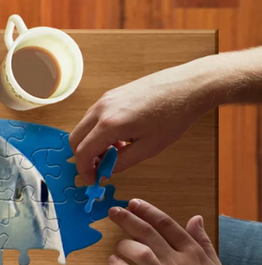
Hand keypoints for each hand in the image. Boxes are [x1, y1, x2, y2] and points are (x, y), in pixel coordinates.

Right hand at [69, 62, 214, 182]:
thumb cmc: (174, 115)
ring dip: (92, 143)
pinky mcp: (113, 94)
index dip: (84, 170)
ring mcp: (106, 99)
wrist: (189, 86)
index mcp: (109, 124)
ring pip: (84, 127)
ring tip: (116, 151)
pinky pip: (94, 116)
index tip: (93, 179)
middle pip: (75, 139)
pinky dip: (99, 130)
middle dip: (84, 157)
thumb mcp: (149, 148)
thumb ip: (122, 162)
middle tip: (101, 167)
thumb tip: (107, 170)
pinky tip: (120, 136)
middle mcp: (102, 109)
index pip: (82, 152)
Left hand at [108, 199, 233, 264]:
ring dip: (125, 246)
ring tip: (117, 245)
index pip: (167, 226)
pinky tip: (113, 262)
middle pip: (150, 235)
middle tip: (113, 211)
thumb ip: (202, 241)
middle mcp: (176, 263)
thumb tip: (195, 218)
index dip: (149, 212)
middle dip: (129, 220)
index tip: (133, 203)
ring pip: (141, 254)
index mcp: (192, 253)